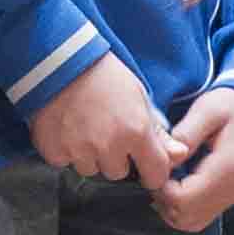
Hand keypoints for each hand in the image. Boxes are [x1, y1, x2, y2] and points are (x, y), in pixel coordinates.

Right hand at [24, 53, 174, 191]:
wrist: (61, 59)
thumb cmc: (104, 75)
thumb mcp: (139, 97)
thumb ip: (158, 132)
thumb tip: (179, 154)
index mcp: (136, 132)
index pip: (155, 175)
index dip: (152, 172)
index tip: (146, 167)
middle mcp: (109, 146)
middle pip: (118, 173)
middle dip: (114, 158)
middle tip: (105, 131)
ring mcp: (79, 150)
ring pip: (90, 169)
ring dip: (89, 156)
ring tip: (84, 127)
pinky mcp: (54, 150)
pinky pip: (65, 162)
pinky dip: (65, 150)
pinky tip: (66, 128)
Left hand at [153, 83, 233, 229]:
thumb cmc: (233, 107)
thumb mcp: (207, 110)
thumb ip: (185, 135)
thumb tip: (167, 159)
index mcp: (225, 168)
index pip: (182, 199)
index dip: (160, 187)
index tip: (156, 166)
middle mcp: (230, 189)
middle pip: (184, 216)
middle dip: (162, 199)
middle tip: (157, 174)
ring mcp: (231, 197)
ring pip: (190, 222)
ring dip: (170, 207)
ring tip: (165, 181)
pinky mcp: (228, 198)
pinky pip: (200, 217)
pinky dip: (182, 209)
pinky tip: (176, 187)